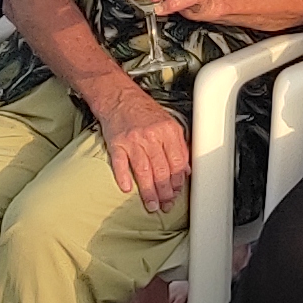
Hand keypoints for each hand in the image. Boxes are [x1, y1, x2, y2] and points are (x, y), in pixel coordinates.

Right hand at [101, 91, 192, 212]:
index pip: (176, 161)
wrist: (119, 98)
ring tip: (152, 205)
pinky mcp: (116, 143)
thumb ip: (179, 146)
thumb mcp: (169, 123)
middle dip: (165, 191)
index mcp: (167, 131)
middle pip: (161, 169)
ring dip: (148, 191)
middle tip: (167, 205)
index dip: (178, 181)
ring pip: (143, 170)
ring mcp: (133, 141)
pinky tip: (126, 189)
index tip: (177, 193)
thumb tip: (186, 170)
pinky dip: (123, 177)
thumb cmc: (144, 111)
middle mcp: (151, 136)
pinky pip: (120, 163)